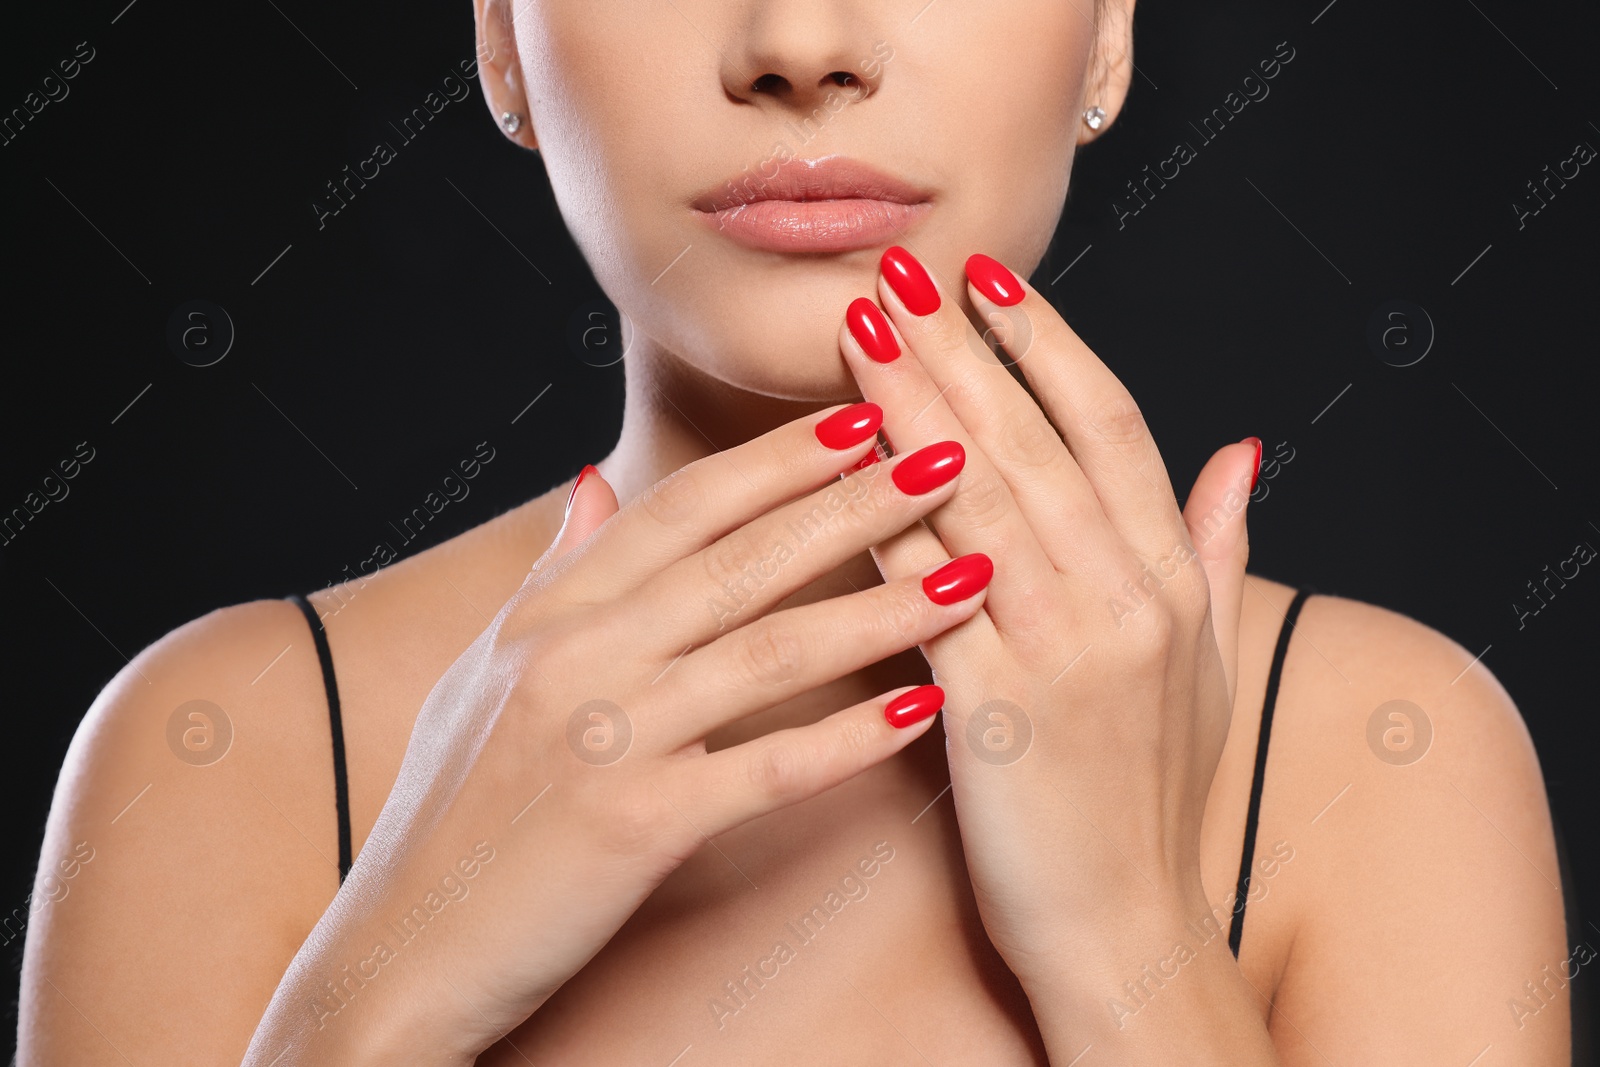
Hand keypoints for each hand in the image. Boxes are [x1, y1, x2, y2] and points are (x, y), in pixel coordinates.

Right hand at [243, 405, 994, 1064]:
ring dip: (882, 605)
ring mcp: (605, 734)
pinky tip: (923, 708)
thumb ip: (554, 573)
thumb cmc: (450, 813)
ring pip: (768, 647)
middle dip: (854, 501)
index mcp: (550, 612)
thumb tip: (596, 479)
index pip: (683, 507)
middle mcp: (577, 653)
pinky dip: (849, 738)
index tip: (863, 412)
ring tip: (973, 569)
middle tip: (949, 452)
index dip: (778, 458)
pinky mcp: (632, 824)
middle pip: (741, 556)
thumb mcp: (484, 669)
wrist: (397, 952)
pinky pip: (764, 767)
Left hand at [837, 247, 1258, 988]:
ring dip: (911, 407)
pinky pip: (929, 595)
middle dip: (957, 347)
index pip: (1109, 424)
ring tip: (857, 334)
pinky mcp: (996, 711)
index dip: (1047, 342)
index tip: (988, 278)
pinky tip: (834, 467)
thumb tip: (1243, 447)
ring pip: (978, 498)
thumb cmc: (1154, 794)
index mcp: (1170, 580)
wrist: (1126, 926)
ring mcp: (1064, 653)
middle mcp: (1126, 600)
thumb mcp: (1213, 663)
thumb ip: (1216, 547)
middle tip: (894, 274)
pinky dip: (882, 525)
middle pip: (1032, 442)